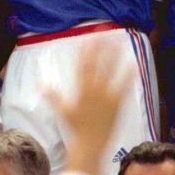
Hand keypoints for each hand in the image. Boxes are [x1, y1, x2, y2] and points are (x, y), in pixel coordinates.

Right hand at [44, 42, 130, 174]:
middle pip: (96, 63)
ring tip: (118, 40)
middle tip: (103, 30)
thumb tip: (40, 85)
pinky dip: (128, 74)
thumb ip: (53, 95)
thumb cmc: (76, 128)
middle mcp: (93, 90)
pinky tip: (134, 63)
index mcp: (80, 90)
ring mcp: (107, 96)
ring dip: (114, 54)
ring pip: (110, 70)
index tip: (86, 37)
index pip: (81, 65)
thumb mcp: (63, 110)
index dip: (84, 50)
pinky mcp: (118, 103)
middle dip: (99, 46)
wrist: (90, 145)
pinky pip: (124, 85)